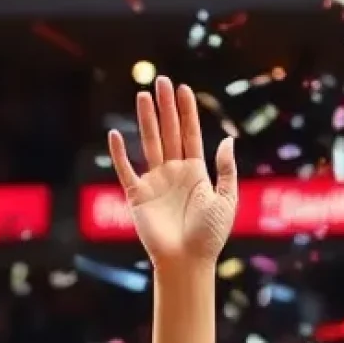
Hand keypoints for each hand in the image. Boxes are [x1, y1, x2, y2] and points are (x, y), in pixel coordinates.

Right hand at [108, 76, 237, 266]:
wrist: (188, 261)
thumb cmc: (210, 236)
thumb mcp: (227, 201)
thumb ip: (227, 171)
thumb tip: (227, 140)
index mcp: (196, 173)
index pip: (190, 135)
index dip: (187, 112)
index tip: (184, 89)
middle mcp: (174, 173)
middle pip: (169, 133)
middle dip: (166, 108)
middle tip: (162, 81)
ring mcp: (155, 182)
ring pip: (149, 144)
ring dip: (146, 120)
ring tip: (143, 95)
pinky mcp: (138, 196)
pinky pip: (126, 170)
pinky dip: (120, 153)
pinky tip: (116, 134)